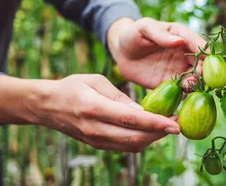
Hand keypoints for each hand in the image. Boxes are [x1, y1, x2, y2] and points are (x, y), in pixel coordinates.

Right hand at [34, 74, 179, 152]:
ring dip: (153, 138)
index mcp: (93, 107)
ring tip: (168, 126)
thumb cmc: (71, 86)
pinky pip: (124, 146)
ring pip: (131, 145)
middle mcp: (95, 128)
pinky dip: (141, 140)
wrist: (47, 106)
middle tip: (179, 123)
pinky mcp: (97, 144)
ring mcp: (95, 140)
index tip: (175, 123)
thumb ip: (119, 96)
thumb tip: (143, 110)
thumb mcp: (94, 80)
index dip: (156, 123)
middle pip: (134, 138)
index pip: (130, 119)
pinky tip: (151, 130)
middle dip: (160, 133)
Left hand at [107, 17, 206, 89]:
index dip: (207, 54)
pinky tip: (181, 95)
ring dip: (196, 83)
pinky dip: (185, 94)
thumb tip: (180, 41)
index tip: (212, 62)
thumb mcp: (144, 28)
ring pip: (195, 79)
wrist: (121, 52)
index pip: (200, 45)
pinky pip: (182, 90)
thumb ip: (160, 35)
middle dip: (205, 72)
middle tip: (200, 78)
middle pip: (202, 64)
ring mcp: (179, 70)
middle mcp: (185, 54)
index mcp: (182, 36)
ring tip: (188, 85)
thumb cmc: (133, 34)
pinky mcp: (170, 84)